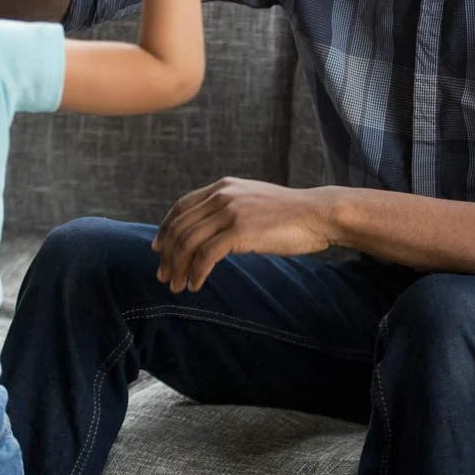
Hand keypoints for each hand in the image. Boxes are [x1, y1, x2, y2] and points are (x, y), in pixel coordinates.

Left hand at [152, 179, 341, 292]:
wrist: (317, 213)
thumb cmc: (288, 214)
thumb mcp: (251, 202)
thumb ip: (229, 209)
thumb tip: (209, 232)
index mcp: (222, 187)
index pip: (181, 207)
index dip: (165, 229)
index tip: (158, 249)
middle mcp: (221, 195)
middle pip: (180, 227)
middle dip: (168, 254)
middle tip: (164, 276)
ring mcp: (230, 211)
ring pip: (189, 242)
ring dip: (179, 268)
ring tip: (177, 286)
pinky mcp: (240, 231)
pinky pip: (206, 256)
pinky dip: (196, 273)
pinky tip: (196, 285)